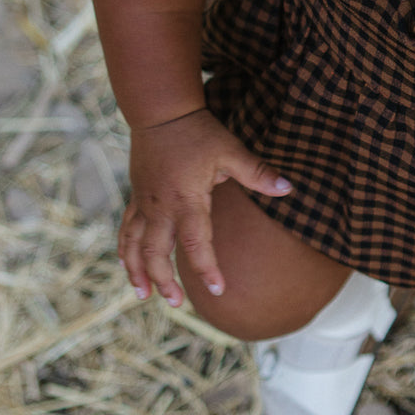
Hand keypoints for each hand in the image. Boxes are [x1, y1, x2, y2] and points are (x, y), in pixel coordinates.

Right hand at [119, 108, 291, 305]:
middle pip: (157, 254)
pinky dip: (125, 250)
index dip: (207, 270)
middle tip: (177, 303)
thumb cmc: (197, 132)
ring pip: (135, 246)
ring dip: (138, 273)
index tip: (218, 291)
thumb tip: (289, 188)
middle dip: (165, 281)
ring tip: (144, 296)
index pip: (196, 245)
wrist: (161, 111)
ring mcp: (144, 203)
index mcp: (186, 201)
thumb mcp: (230, 150)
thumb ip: (257, 172)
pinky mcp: (136, 197)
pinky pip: (126, 230)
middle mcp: (161, 208)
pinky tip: (127, 265)